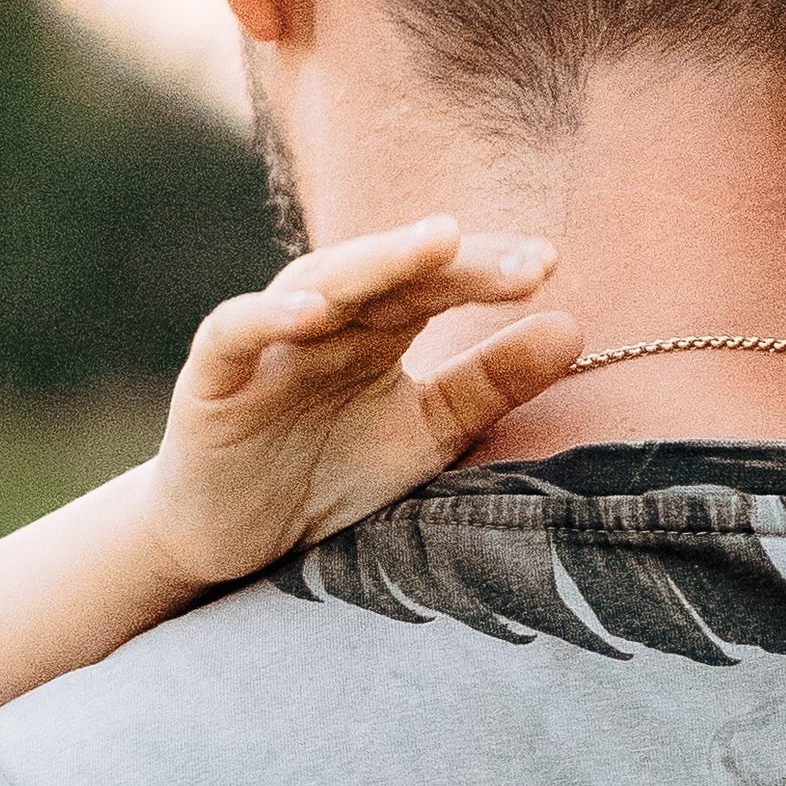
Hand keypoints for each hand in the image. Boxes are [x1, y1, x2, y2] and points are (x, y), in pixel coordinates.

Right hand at [144, 217, 583, 586]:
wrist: (233, 544)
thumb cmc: (331, 475)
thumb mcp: (427, 433)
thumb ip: (491, 384)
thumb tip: (575, 327)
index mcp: (379, 330)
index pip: (439, 282)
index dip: (490, 268)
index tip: (551, 262)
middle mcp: (327, 323)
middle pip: (391, 274)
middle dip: (454, 261)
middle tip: (521, 258)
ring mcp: (267, 346)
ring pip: (318, 283)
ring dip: (375, 262)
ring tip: (437, 242)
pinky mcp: (210, 382)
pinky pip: (233, 333)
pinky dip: (268, 317)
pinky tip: (313, 312)